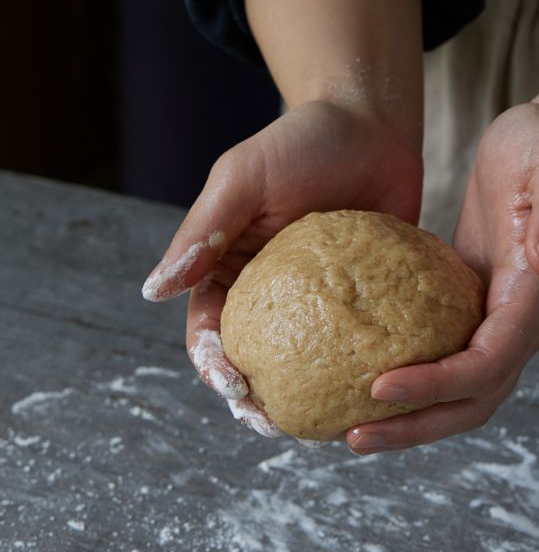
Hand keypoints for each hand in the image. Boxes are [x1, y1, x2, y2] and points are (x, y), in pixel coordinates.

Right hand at [141, 99, 422, 435]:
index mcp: (231, 265)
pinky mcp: (365, 295)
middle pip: (256, 355)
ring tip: (319, 428)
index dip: (213, 364)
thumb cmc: (302, 141)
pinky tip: (371, 392)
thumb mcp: (244, 176)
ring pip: (306, 359)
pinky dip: (357, 370)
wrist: (371, 123)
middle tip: (273, 425)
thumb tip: (154, 290)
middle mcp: (273, 288)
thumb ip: (203, 230)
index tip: (234, 385)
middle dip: (255, 398)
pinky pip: (359, 340)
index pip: (209, 327)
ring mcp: (321, 297)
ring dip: (305, 397)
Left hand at [347, 102, 538, 452]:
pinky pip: (442, 360)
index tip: (380, 387)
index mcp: (535, 300)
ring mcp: (496, 320)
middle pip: (472, 400)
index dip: (438, 385)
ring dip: (409, 418)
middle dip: (417, 425)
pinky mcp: (472, 309)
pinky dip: (410, 382)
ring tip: (352, 429)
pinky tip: (364, 377)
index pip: (488, 364)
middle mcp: (519, 323)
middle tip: (355, 437)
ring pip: (458, 393)